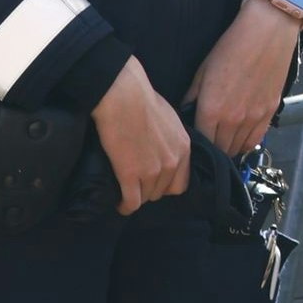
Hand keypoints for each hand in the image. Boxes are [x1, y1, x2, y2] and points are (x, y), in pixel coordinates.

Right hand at [92, 59, 192, 214]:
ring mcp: (153, 171)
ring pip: (146, 198)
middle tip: (136, 185)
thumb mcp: (169, 119)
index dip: (166, 185)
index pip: (181, 182)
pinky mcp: (131, 175)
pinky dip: (125, 206)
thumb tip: (162, 146)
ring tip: (125, 192)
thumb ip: (170, 139)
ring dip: (136, 196)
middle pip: (162, 191)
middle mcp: (173, 162)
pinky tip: (119, 204)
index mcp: (183, 148)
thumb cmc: (142, 100)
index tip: (154, 182)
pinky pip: (131, 202)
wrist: (124, 96)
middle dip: (150, 190)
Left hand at [188, 0, 302, 156]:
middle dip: (212, 148)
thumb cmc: (232, 47)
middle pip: (220, 150)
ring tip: (223, 140)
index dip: (198, 144)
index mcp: (212, 109)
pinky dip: (246, 143)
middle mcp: (233, 119)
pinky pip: (256, 140)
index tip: (195, 141)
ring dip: (229, 148)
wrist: (266, 33)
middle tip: (208, 141)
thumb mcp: (203, 71)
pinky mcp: (269, 112)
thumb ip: (192, 97)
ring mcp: (253, 118)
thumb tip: (185, 113)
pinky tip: (240, 137)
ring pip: (238, 149)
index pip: (202, 143)